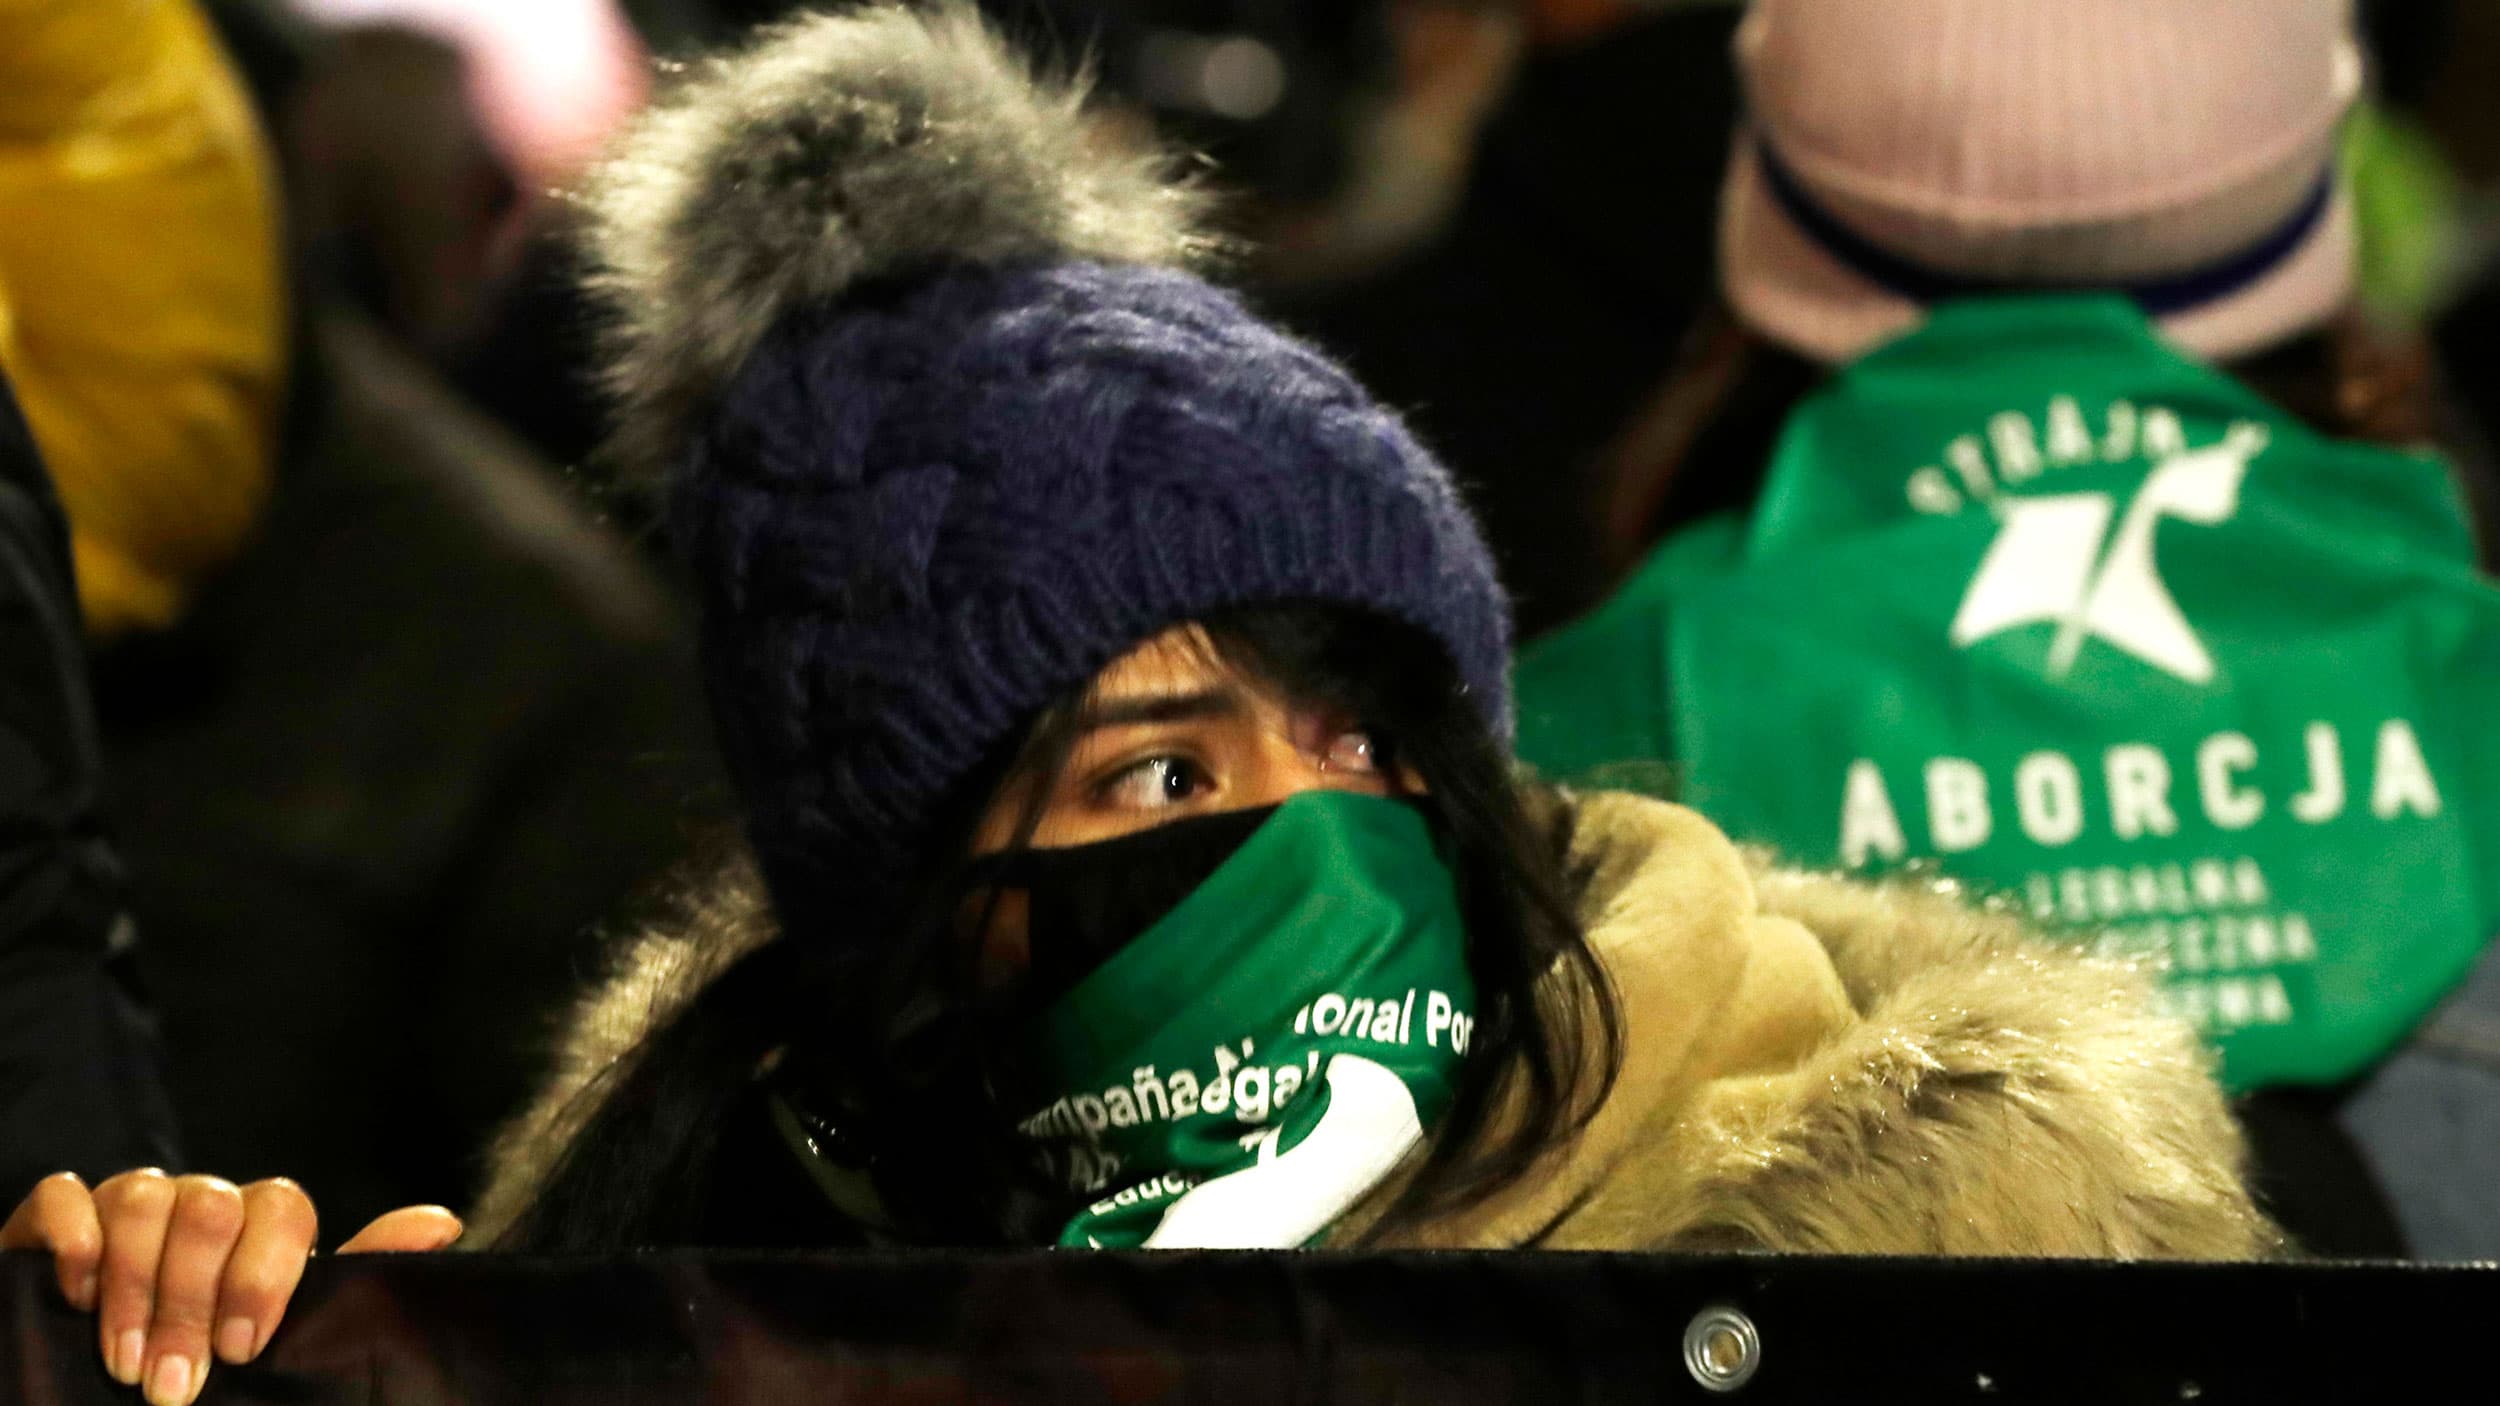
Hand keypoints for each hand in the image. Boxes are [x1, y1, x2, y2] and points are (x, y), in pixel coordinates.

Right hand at [0, 1170, 461, 1405]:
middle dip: (190, 1301)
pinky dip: (74, 1237)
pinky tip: (77, 1292)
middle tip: (171, 1382)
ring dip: (134, 1285)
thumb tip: (441, 1222)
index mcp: (262, 1226)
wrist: (116, 1384)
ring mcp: (133, 1203)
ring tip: (123, 1361)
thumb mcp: (291, 1333)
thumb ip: (354, 1278)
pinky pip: (67, 1194)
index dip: (262, 1276)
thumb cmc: (214, 1359)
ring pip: (144, 1195)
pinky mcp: (61, 1215)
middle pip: (209, 1206)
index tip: (242, 1350)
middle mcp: (201, 1204)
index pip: (281, 1207)